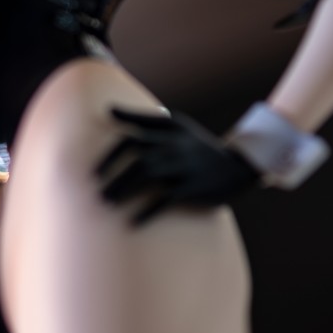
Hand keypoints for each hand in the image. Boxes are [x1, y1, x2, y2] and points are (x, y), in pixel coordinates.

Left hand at [97, 107, 258, 222]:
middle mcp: (175, 147)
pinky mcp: (192, 188)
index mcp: (168, 130)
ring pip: (147, 175)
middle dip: (114, 176)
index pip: (132, 139)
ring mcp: (184, 167)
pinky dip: (147, 211)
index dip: (110, 156)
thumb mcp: (175, 126)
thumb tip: (109, 110)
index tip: (95, 173)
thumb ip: (142, 119)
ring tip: (108, 204)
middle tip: (98, 193)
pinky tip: (133, 222)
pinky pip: (165, 199)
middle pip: (137, 159)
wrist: (237, 167)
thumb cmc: (197, 145)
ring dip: (124, 190)